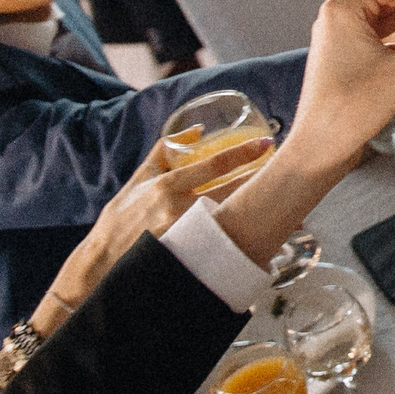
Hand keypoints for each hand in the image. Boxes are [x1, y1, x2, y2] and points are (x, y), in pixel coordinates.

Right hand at [36, 134, 274, 330]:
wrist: (102, 264)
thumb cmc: (120, 220)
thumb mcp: (138, 181)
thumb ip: (165, 153)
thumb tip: (195, 129)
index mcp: (167, 188)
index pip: (212, 166)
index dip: (241, 154)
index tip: (266, 143)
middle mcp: (179, 212)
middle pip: (232, 194)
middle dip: (262, 186)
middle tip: (290, 177)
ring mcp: (187, 238)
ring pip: (234, 223)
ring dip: (260, 219)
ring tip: (293, 216)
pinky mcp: (191, 259)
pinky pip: (225, 248)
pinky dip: (247, 244)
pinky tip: (270, 244)